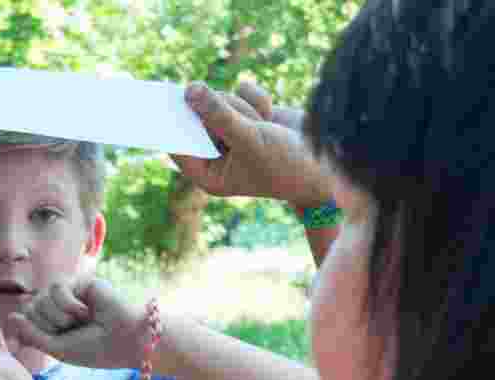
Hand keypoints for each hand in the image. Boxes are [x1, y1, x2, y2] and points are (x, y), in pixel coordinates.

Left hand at [5, 275, 145, 369]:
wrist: (124, 340)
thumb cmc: (93, 349)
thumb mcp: (56, 348)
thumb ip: (32, 334)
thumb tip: (10, 317)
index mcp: (51, 325)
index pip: (24, 320)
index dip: (36, 332)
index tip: (58, 340)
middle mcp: (57, 308)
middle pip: (30, 309)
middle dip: (49, 325)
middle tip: (72, 331)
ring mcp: (68, 294)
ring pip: (41, 298)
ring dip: (59, 316)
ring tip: (81, 321)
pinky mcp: (79, 281)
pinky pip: (56, 287)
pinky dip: (68, 304)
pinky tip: (85, 311)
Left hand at [172, 80, 332, 208]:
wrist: (327, 160)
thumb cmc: (287, 164)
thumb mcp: (250, 140)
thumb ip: (219, 116)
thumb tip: (190, 90)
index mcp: (208, 174)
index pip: (178, 145)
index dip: (173, 123)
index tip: (166, 100)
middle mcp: (215, 154)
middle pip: (197, 116)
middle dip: (223, 113)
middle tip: (243, 121)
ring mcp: (230, 132)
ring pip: (220, 99)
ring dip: (243, 107)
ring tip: (262, 126)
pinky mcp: (247, 114)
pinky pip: (239, 90)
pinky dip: (257, 99)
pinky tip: (270, 116)